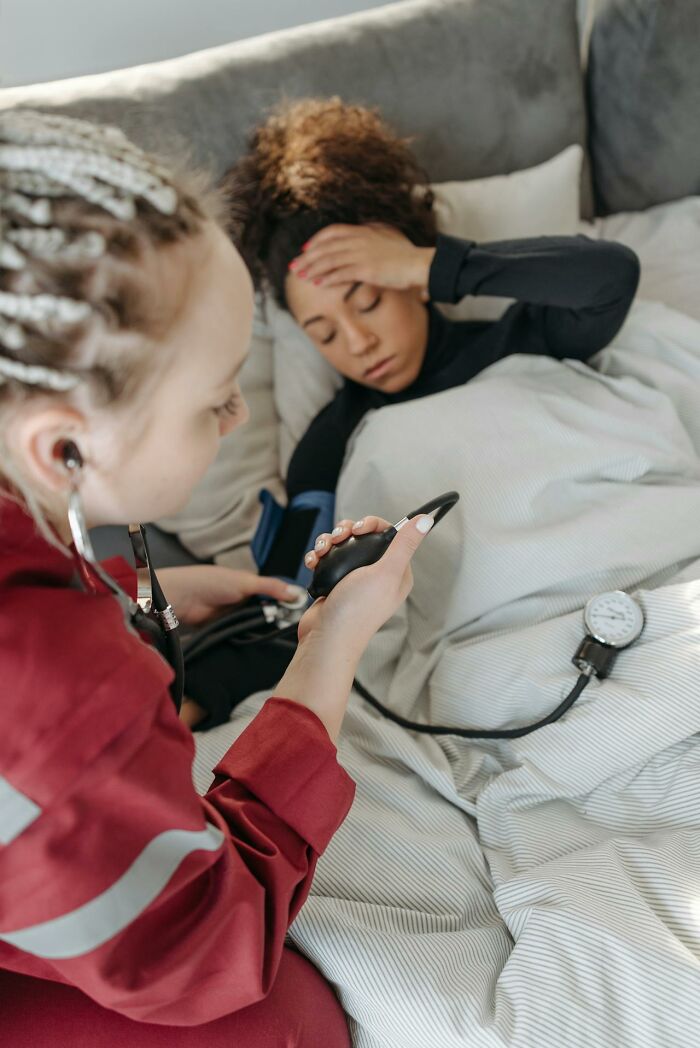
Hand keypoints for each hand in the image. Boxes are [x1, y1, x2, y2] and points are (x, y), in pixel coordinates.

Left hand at [156, 565, 302, 626]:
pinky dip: (254, 638)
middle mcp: (245, 601)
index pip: (276, 595)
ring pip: (260, 625)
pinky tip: (265, 643)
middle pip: (270, 612)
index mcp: (251, 585)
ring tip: (282, 636)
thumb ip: (271, 587)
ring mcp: (237, 617)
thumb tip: (296, 593)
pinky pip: (246, 636)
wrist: (182, 599)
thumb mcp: (245, 581)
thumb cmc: (210, 582)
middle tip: (294, 627)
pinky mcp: (229, 631)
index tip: (302, 612)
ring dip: (267, 629)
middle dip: (280, 618)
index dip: (289, 603)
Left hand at [289, 223, 434, 297]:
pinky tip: (318, 283)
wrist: (419, 264)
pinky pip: (341, 273)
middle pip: (326, 247)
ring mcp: (362, 254)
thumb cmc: (407, 256)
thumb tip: (367, 238)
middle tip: (294, 266)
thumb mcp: (387, 240)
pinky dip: (327, 278)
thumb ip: (373, 238)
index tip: (305, 249)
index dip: (317, 240)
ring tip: (301, 276)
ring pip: (330, 260)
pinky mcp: (366, 269)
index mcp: (363, 232)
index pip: (333, 232)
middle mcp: (360, 240)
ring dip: (313, 268)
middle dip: (308, 257)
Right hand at [296, 512, 433, 650]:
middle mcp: (378, 574)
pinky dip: (319, 556)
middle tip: (338, 538)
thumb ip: (405, 544)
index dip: (372, 525)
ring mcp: (355, 578)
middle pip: (363, 536)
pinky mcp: (336, 582)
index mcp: (397, 572)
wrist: (327, 637)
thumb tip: (425, 520)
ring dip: (329, 542)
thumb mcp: (386, 572)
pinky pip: (328, 558)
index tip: (359, 528)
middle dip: (346, 532)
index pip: (390, 534)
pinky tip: (313, 561)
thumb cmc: (357, 611)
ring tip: (322, 551)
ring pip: (343, 545)